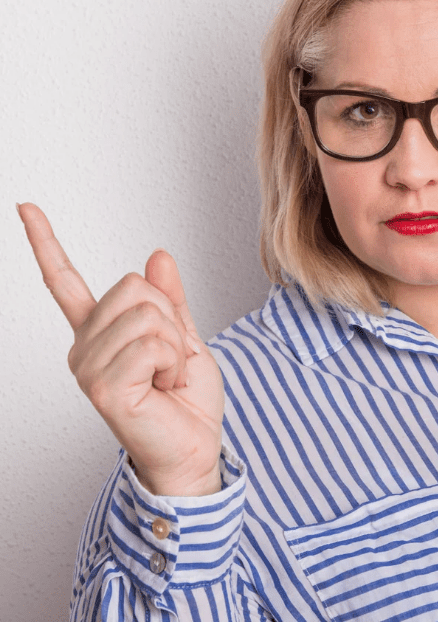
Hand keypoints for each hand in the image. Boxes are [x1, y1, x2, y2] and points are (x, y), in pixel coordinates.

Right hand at [18, 202, 224, 496]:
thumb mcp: (185, 338)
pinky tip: (162, 386)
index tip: (24, 207)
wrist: (196, 448)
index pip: (65, 281)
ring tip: (165, 376)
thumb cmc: (187, 402)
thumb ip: (170, 299)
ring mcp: (88, 368)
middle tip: (169, 359)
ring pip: (148, 314)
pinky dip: (172, 361)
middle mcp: (84, 348)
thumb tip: (158, 256)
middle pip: (135, 287)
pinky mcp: (102, 387)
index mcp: (100, 333)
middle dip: (170, 319)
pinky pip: (152, 343)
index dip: (45, 242)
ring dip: (174, 345)